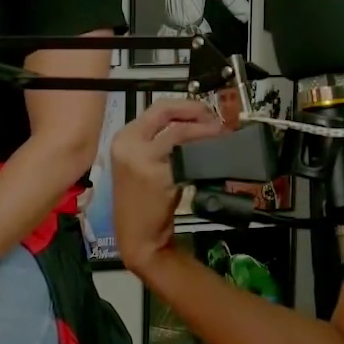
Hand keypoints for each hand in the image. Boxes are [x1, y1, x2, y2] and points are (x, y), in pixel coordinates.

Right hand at [110, 99, 226, 270]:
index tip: (203, 112)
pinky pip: (187, 157)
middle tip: (215, 121)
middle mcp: (129, 143)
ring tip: (220, 135)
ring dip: (205, 130)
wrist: (136, 237)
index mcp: (123, 138)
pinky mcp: (159, 176)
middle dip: (195, 111)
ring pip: (180, 132)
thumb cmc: (140, 203)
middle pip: (166, 112)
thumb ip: (157, 143)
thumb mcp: (140, 165)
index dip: (185, 106)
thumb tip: (192, 126)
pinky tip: (214, 158)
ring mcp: (142, 159)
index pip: (157, 108)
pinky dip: (204, 154)